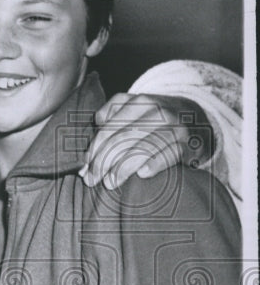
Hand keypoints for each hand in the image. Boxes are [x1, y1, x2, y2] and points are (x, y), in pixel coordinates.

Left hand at [80, 93, 208, 188]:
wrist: (198, 120)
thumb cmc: (158, 121)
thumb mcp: (137, 110)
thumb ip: (114, 115)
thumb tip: (95, 126)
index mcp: (140, 101)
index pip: (109, 127)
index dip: (94, 150)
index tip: (84, 168)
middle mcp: (158, 111)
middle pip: (122, 138)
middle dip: (103, 162)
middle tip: (92, 181)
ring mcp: (174, 127)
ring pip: (142, 146)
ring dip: (123, 167)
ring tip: (110, 183)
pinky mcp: (188, 143)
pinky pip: (169, 154)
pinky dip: (155, 164)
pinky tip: (142, 175)